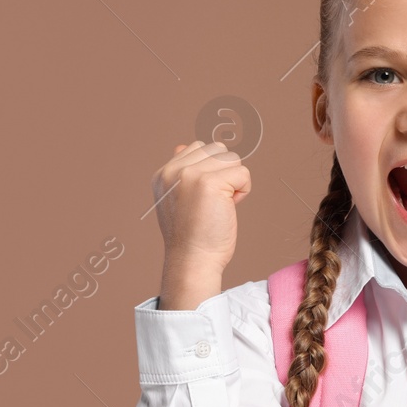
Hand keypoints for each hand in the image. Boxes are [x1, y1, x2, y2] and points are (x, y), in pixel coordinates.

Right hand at [152, 140, 250, 289]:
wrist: (193, 261)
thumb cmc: (192, 236)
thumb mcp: (178, 199)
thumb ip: (182, 173)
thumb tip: (185, 146)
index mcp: (163, 173)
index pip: (198, 148)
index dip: (211, 171)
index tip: (204, 198)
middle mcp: (173, 170)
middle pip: (217, 149)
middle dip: (224, 173)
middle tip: (215, 202)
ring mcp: (190, 174)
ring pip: (232, 158)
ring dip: (235, 181)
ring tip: (221, 205)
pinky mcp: (209, 183)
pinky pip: (243, 173)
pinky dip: (243, 191)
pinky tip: (229, 208)